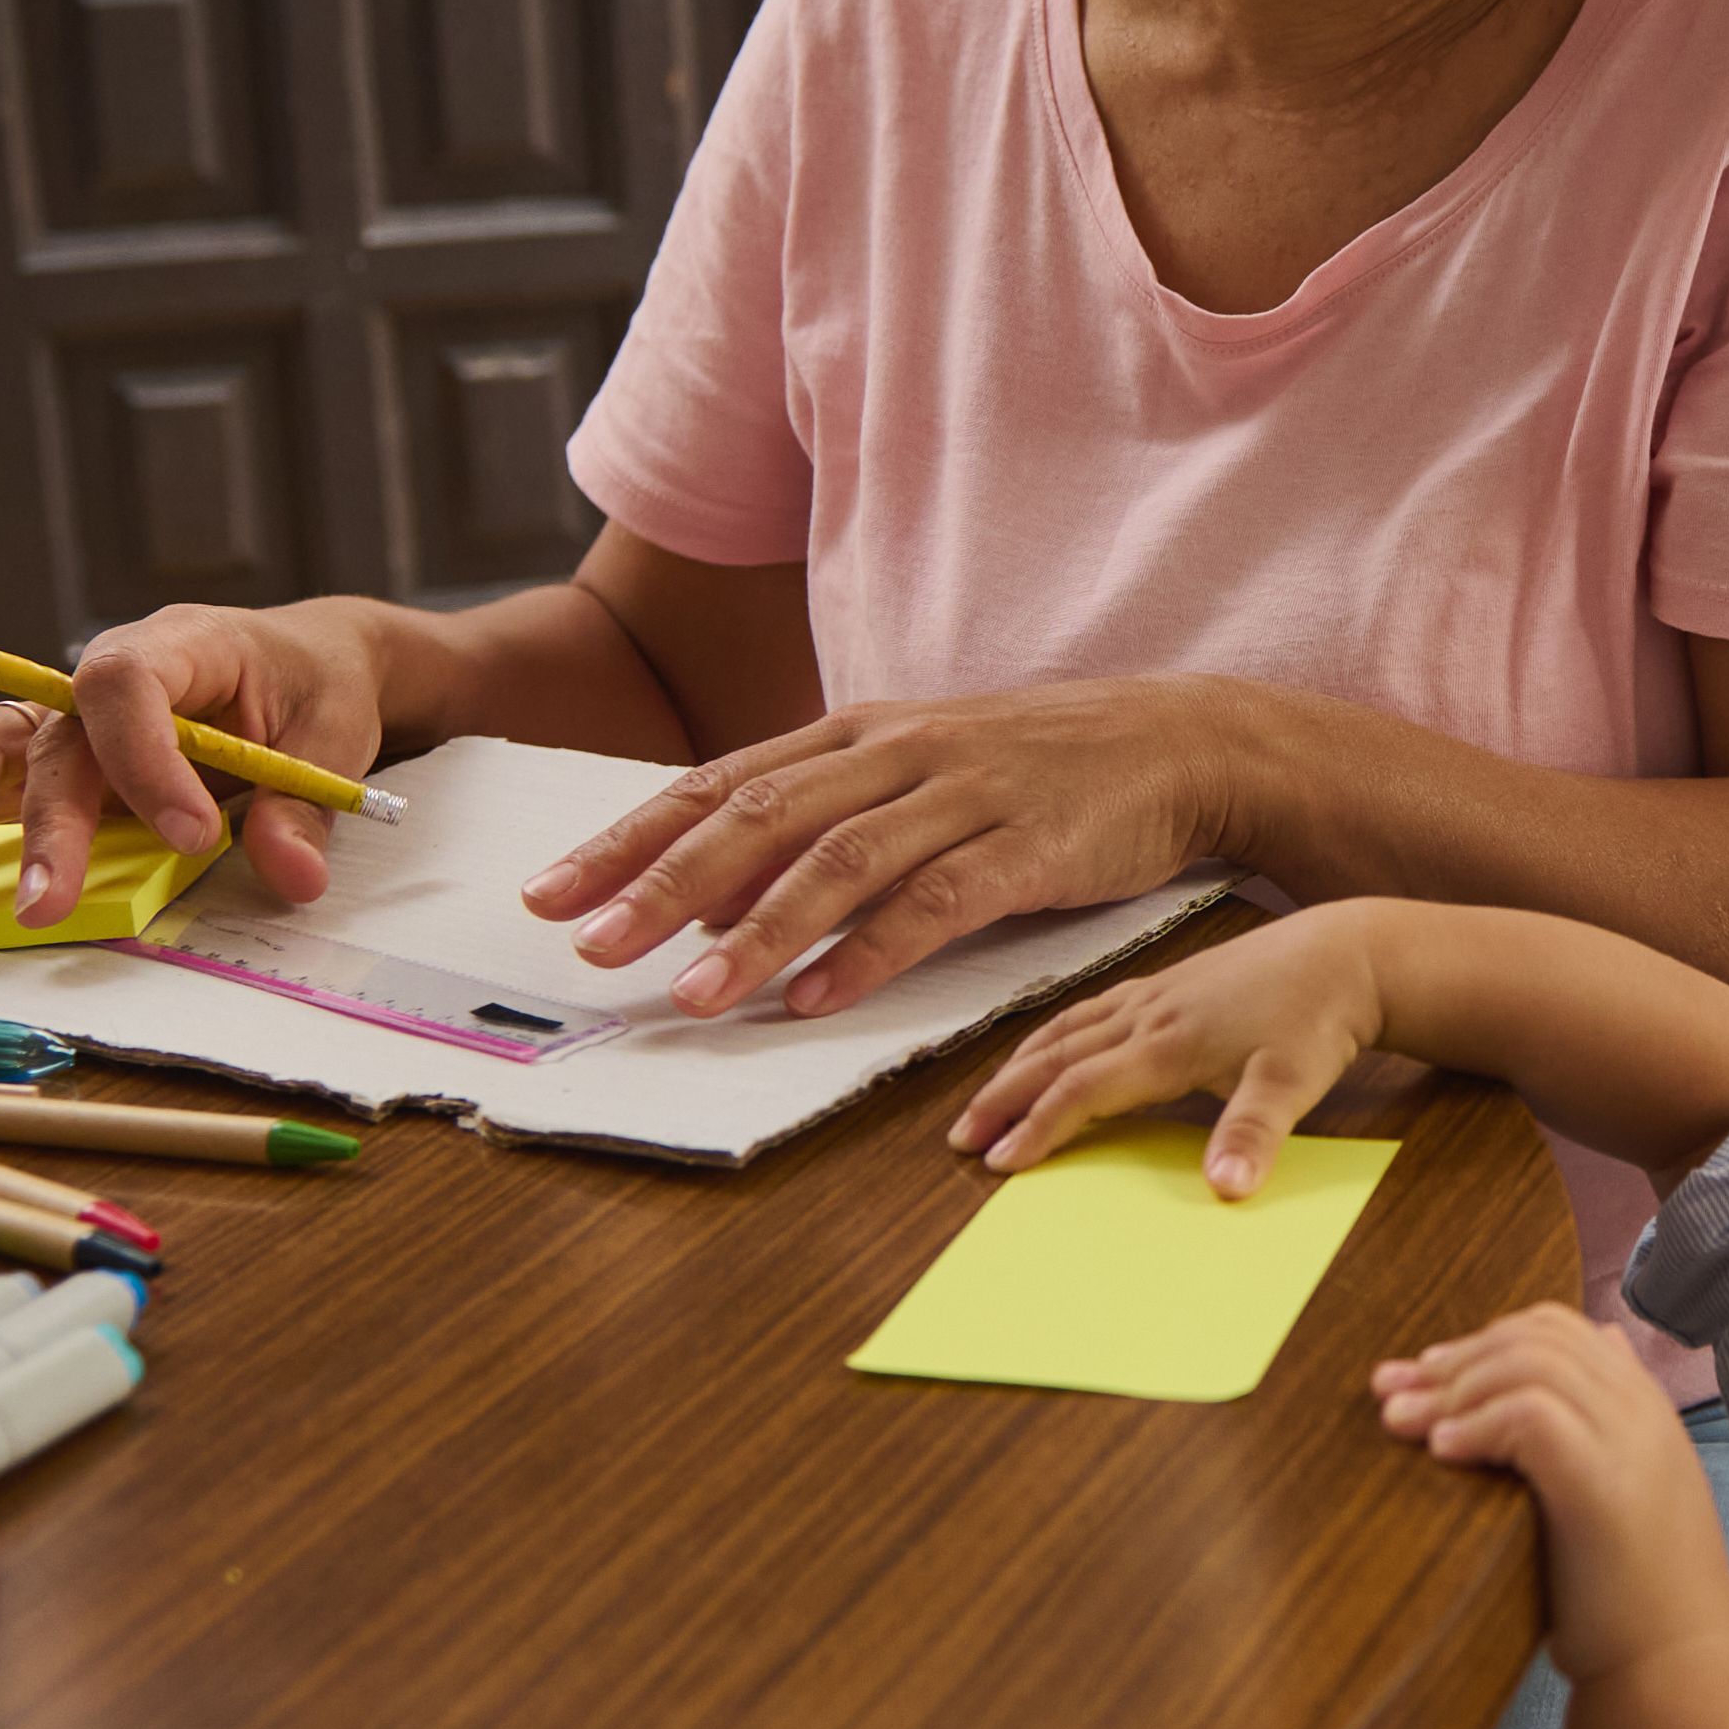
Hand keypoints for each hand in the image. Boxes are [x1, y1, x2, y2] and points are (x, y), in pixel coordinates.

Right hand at [0, 602, 383, 913]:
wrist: (308, 662)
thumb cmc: (317, 686)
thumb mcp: (333, 737)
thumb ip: (305, 806)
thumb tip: (293, 876)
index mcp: (184, 644)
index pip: (128, 683)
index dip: (146, 760)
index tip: (196, 836)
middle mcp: (109, 675)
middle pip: (55, 737)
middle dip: (47, 823)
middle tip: (45, 904)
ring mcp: (76, 716)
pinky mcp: (61, 755)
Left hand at [526, 675, 1254, 1018]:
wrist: (1178, 741)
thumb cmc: (1034, 769)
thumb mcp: (913, 774)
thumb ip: (815, 826)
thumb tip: (708, 898)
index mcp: (857, 732)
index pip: (717, 782)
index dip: (630, 838)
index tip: (549, 892)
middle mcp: (897, 753)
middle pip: (759, 815)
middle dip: (664, 882)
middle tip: (589, 944)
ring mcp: (964, 794)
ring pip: (839, 860)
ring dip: (758, 930)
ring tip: (694, 993)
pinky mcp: (1030, 845)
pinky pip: (939, 902)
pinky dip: (873, 951)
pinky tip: (821, 997)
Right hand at [948, 910, 1394, 1193]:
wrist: (1347, 953)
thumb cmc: (1319, 1018)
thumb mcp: (1294, 1083)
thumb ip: (1254, 1135)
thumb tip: (1227, 1191)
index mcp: (1167, 1045)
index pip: (1081, 1091)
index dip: (1036, 1127)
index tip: (999, 1163)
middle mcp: (1148, 1016)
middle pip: (1055, 1059)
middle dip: (1003, 1099)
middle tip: (961, 1138)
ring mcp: (1155, 995)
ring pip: (1065, 1030)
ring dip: (1018, 1065)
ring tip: (985, 1100)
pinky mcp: (1169, 984)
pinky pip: (1090, 1010)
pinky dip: (1054, 1033)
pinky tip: (1051, 1045)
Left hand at [1372, 1306, 1728, 1683]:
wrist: (1676, 1671)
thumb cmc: (1632, 1601)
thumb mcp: (1617, 1501)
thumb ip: (1596, 1440)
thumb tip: (1564, 1383)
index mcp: (1645, 1410)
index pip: (1562, 1330)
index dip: (1485, 1340)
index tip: (1426, 1374)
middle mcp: (1643, 1412)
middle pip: (1539, 1335)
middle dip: (1456, 1357)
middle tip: (1390, 1391)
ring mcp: (1630, 1441)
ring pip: (1531, 1364)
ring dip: (1455, 1388)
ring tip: (1401, 1423)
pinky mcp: (1604, 1482)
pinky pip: (1531, 1415)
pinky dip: (1478, 1424)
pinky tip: (1443, 1452)